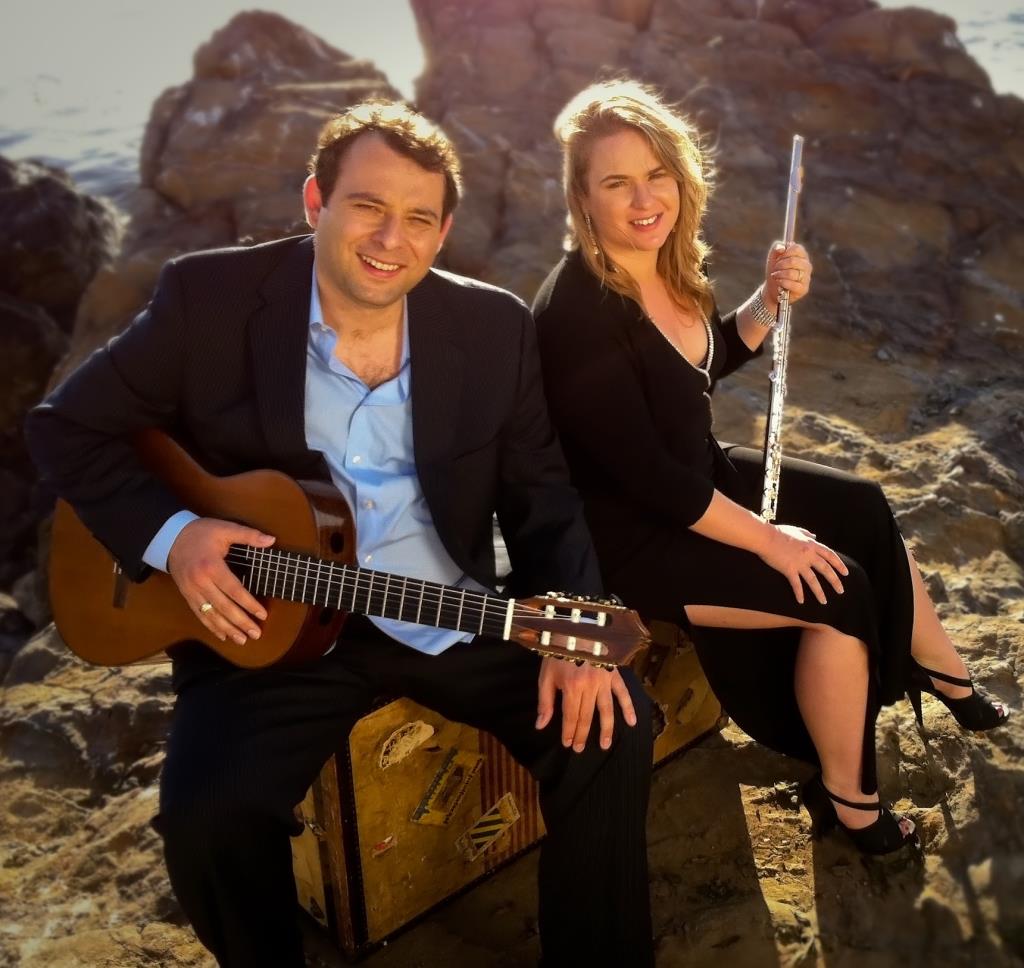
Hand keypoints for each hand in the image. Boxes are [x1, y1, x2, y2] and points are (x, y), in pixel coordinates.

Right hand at [167, 517, 274, 643]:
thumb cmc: (200, 533)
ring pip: (211, 614)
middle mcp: (200, 582)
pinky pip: (200, 614)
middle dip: (241, 622)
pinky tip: (223, 635)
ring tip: (242, 640)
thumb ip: (248, 535)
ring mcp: (192, 591)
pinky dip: (211, 626)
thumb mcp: (225, 528)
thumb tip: (271, 540)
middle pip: (223, 607)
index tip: (262, 615)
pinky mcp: (187, 596)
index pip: (234, 590)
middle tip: (256, 634)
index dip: (249, 604)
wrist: (170, 538)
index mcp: (212, 567)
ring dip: (227, 629)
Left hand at [535, 656, 636, 751]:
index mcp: (572, 687)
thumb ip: (545, 701)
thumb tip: (541, 725)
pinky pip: (623, 693)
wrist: (575, 628)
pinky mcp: (614, 674)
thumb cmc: (558, 651)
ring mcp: (604, 681)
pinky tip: (632, 722)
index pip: (571, 716)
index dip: (569, 732)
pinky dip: (629, 708)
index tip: (567, 744)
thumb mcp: (546, 675)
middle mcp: (589, 687)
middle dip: (583, 734)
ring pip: (606, 710)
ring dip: (606, 729)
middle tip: (580, 749)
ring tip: (604, 744)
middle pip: (587, 716)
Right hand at [757, 523, 847, 604]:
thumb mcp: (796, 530)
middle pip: (826, 570)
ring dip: (819, 592)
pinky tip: (801, 601)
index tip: (845, 573)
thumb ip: (807, 533)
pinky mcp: (789, 569)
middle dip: (835, 581)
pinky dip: (799, 593)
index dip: (839, 565)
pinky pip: (796, 584)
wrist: (766, 537)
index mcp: (812, 545)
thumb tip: (815, 536)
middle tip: (841, 591)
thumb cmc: (779, 532)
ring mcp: (799, 563)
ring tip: (824, 602)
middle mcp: (808, 555)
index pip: (830, 556)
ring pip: (813, 580)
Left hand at [764, 241, 811, 307]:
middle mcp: (807, 266)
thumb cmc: (776, 271)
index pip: (797, 249)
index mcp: (802, 255)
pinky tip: (778, 282)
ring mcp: (806, 277)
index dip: (785, 253)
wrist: (773, 289)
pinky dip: (782, 283)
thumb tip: (782, 248)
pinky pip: (792, 284)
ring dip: (779, 274)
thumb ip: (776, 249)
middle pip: (793, 261)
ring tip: (775, 276)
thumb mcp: (773, 258)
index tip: (778, 258)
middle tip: (775, 268)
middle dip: (780, 265)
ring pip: (791, 273)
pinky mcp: (803, 289)